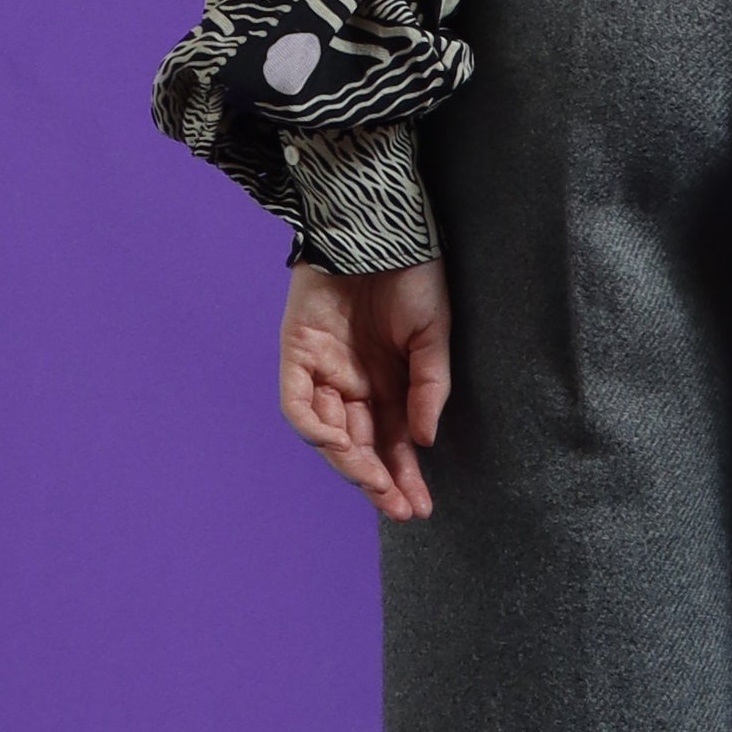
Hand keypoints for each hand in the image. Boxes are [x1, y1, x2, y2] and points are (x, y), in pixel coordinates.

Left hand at [277, 257, 451, 519]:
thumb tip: (424, 441)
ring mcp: (323, 370)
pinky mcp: (297, 352)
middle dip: (378, 479)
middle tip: (398, 507)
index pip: (394, 442)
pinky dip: (315, 427)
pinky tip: (339, 443)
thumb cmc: (413, 272)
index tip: (418, 508)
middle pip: (361, 445)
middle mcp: (354, 383)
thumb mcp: (434, 332)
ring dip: (350, 461)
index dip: (403, 476)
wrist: (377, 224)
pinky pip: (298, 403)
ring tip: (375, 482)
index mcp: (390, 382)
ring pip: (329, 433)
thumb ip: (430, 386)